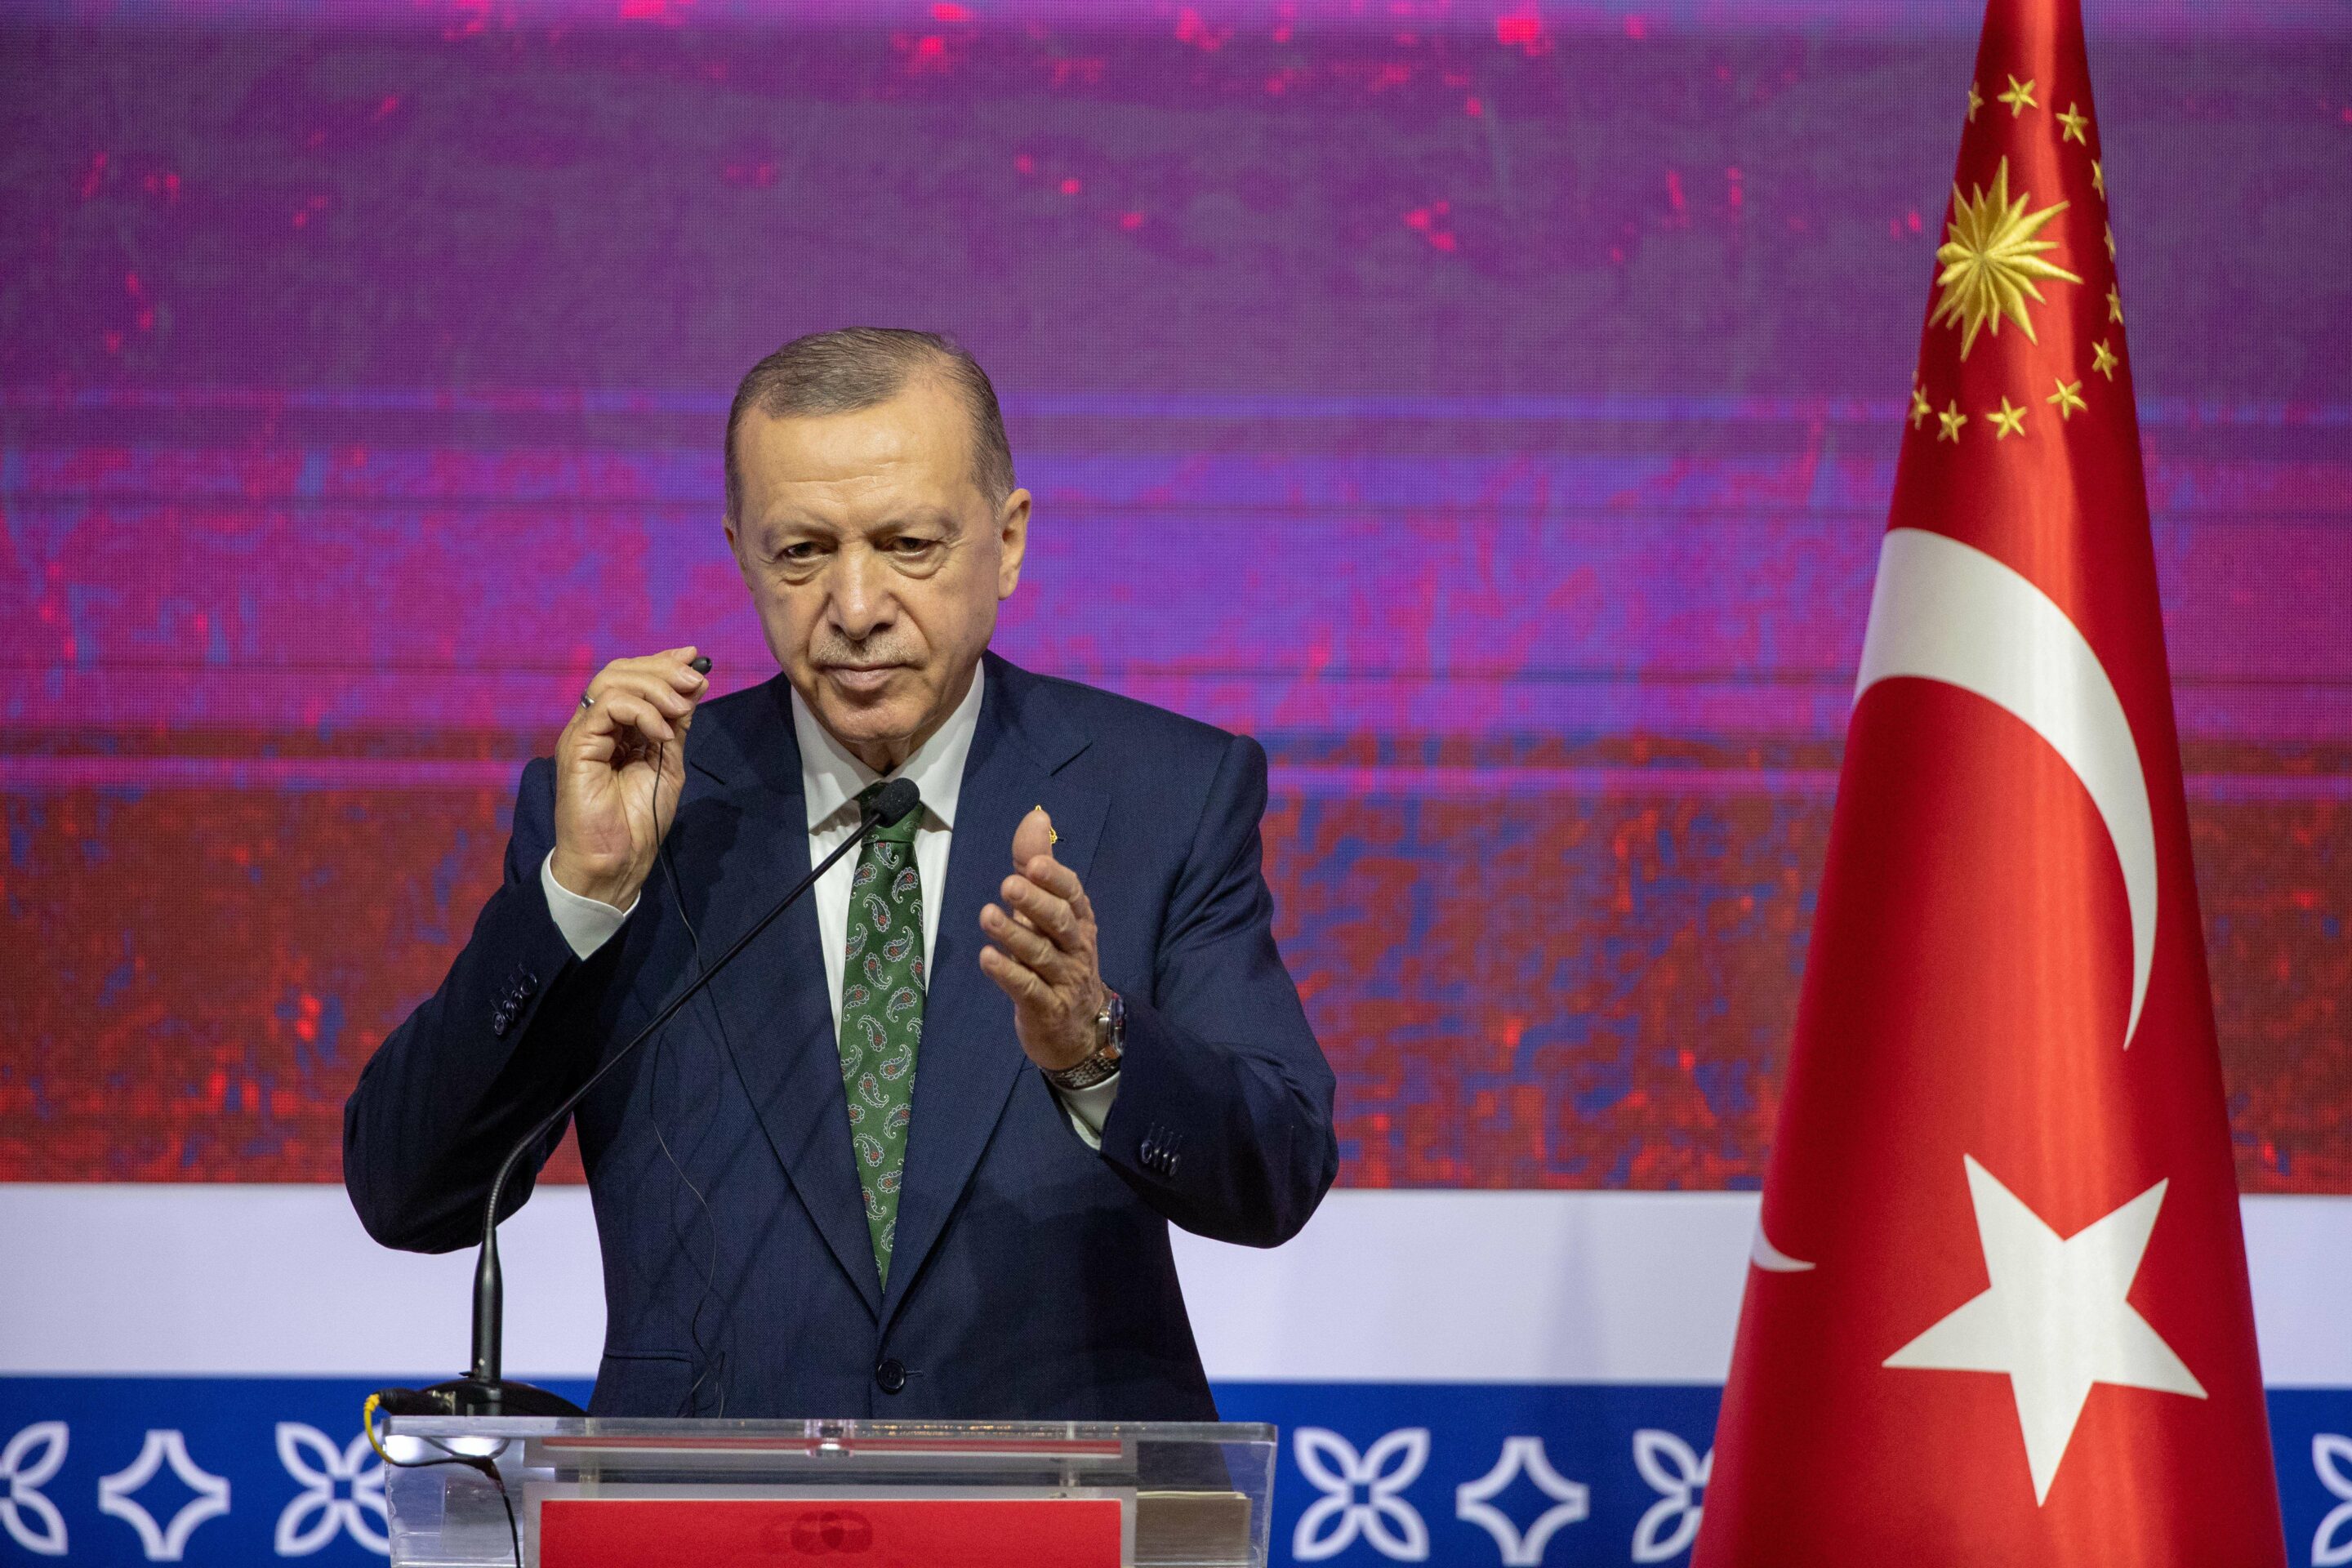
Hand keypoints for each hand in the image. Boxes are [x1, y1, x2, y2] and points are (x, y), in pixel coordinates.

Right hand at [549, 647, 708, 909]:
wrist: (617, 860)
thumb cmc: (639, 820)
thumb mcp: (669, 762)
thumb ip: (677, 724)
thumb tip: (696, 684)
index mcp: (615, 727)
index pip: (632, 679)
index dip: (662, 663)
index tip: (695, 658)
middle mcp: (595, 725)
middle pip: (620, 672)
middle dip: (662, 670)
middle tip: (694, 681)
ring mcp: (583, 734)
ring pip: (611, 682)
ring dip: (655, 688)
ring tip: (681, 708)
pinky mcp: (577, 745)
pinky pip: (606, 707)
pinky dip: (641, 711)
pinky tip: (663, 732)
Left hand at [979, 807, 1106, 1073]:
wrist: (1078, 1030)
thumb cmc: (1058, 960)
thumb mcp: (1048, 912)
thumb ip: (1038, 866)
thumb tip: (1037, 817)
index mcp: (1080, 921)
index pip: (1074, 895)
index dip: (1056, 880)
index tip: (1035, 864)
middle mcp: (1076, 948)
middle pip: (1060, 922)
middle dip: (1035, 903)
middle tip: (1008, 885)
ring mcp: (1063, 980)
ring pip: (1041, 955)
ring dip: (1014, 936)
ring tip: (987, 916)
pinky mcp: (1046, 1009)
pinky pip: (1028, 990)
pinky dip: (1008, 974)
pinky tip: (987, 959)